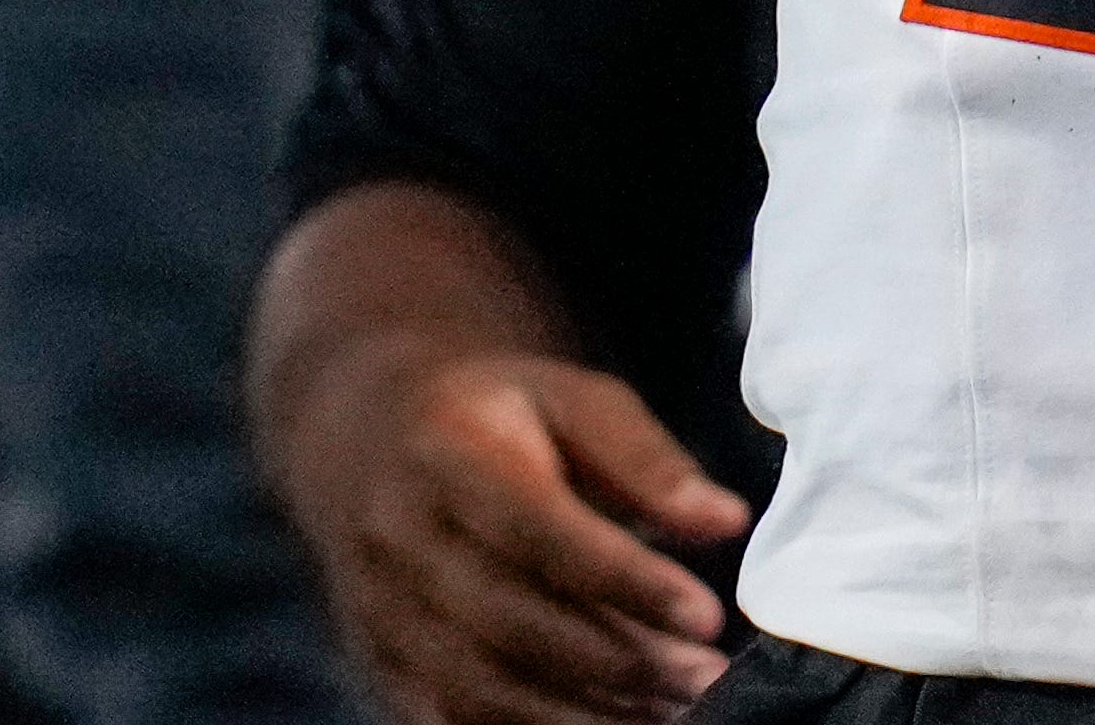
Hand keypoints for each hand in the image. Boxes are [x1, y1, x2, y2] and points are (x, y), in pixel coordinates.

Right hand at [285, 344, 748, 724]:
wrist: (367, 439)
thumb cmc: (501, 415)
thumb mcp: (574, 401)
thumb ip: (648, 461)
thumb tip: (727, 521)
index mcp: (451, 455)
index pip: (540, 531)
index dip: (625, 580)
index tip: (706, 615)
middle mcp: (399, 538)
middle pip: (507, 622)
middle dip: (616, 660)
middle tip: (705, 675)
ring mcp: (379, 609)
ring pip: (476, 684)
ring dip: (580, 710)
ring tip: (672, 707)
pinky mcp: (379, 660)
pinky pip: (447, 715)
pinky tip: (608, 722)